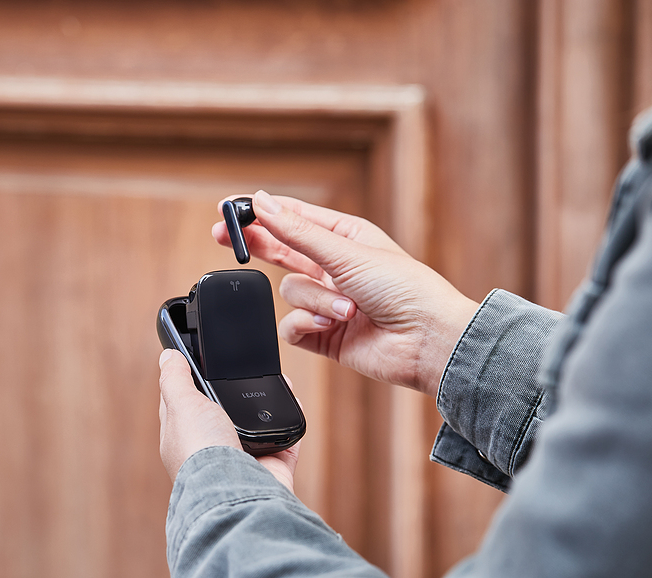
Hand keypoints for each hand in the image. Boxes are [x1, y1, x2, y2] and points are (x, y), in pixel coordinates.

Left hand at [158, 349, 298, 490]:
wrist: (237, 493)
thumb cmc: (201, 453)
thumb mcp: (181, 405)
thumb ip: (174, 380)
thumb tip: (168, 356)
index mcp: (185, 435)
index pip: (186, 401)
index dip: (193, 379)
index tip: (204, 359)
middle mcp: (213, 449)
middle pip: (225, 410)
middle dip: (236, 390)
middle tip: (247, 367)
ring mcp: (242, 459)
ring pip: (256, 423)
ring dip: (267, 401)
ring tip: (275, 379)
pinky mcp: (271, 467)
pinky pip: (284, 438)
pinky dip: (290, 421)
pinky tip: (292, 402)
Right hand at [212, 191, 477, 396]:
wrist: (428, 343)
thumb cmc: (405, 289)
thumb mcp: (347, 252)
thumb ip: (297, 232)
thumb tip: (262, 203)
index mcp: (344, 238)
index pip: (293, 218)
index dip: (260, 212)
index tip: (229, 207)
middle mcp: (333, 268)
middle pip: (281, 251)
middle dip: (257, 246)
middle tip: (223, 237)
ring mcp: (328, 301)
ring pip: (290, 293)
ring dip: (315, 301)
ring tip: (348, 308)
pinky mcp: (324, 334)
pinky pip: (292, 326)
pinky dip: (310, 325)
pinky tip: (334, 325)